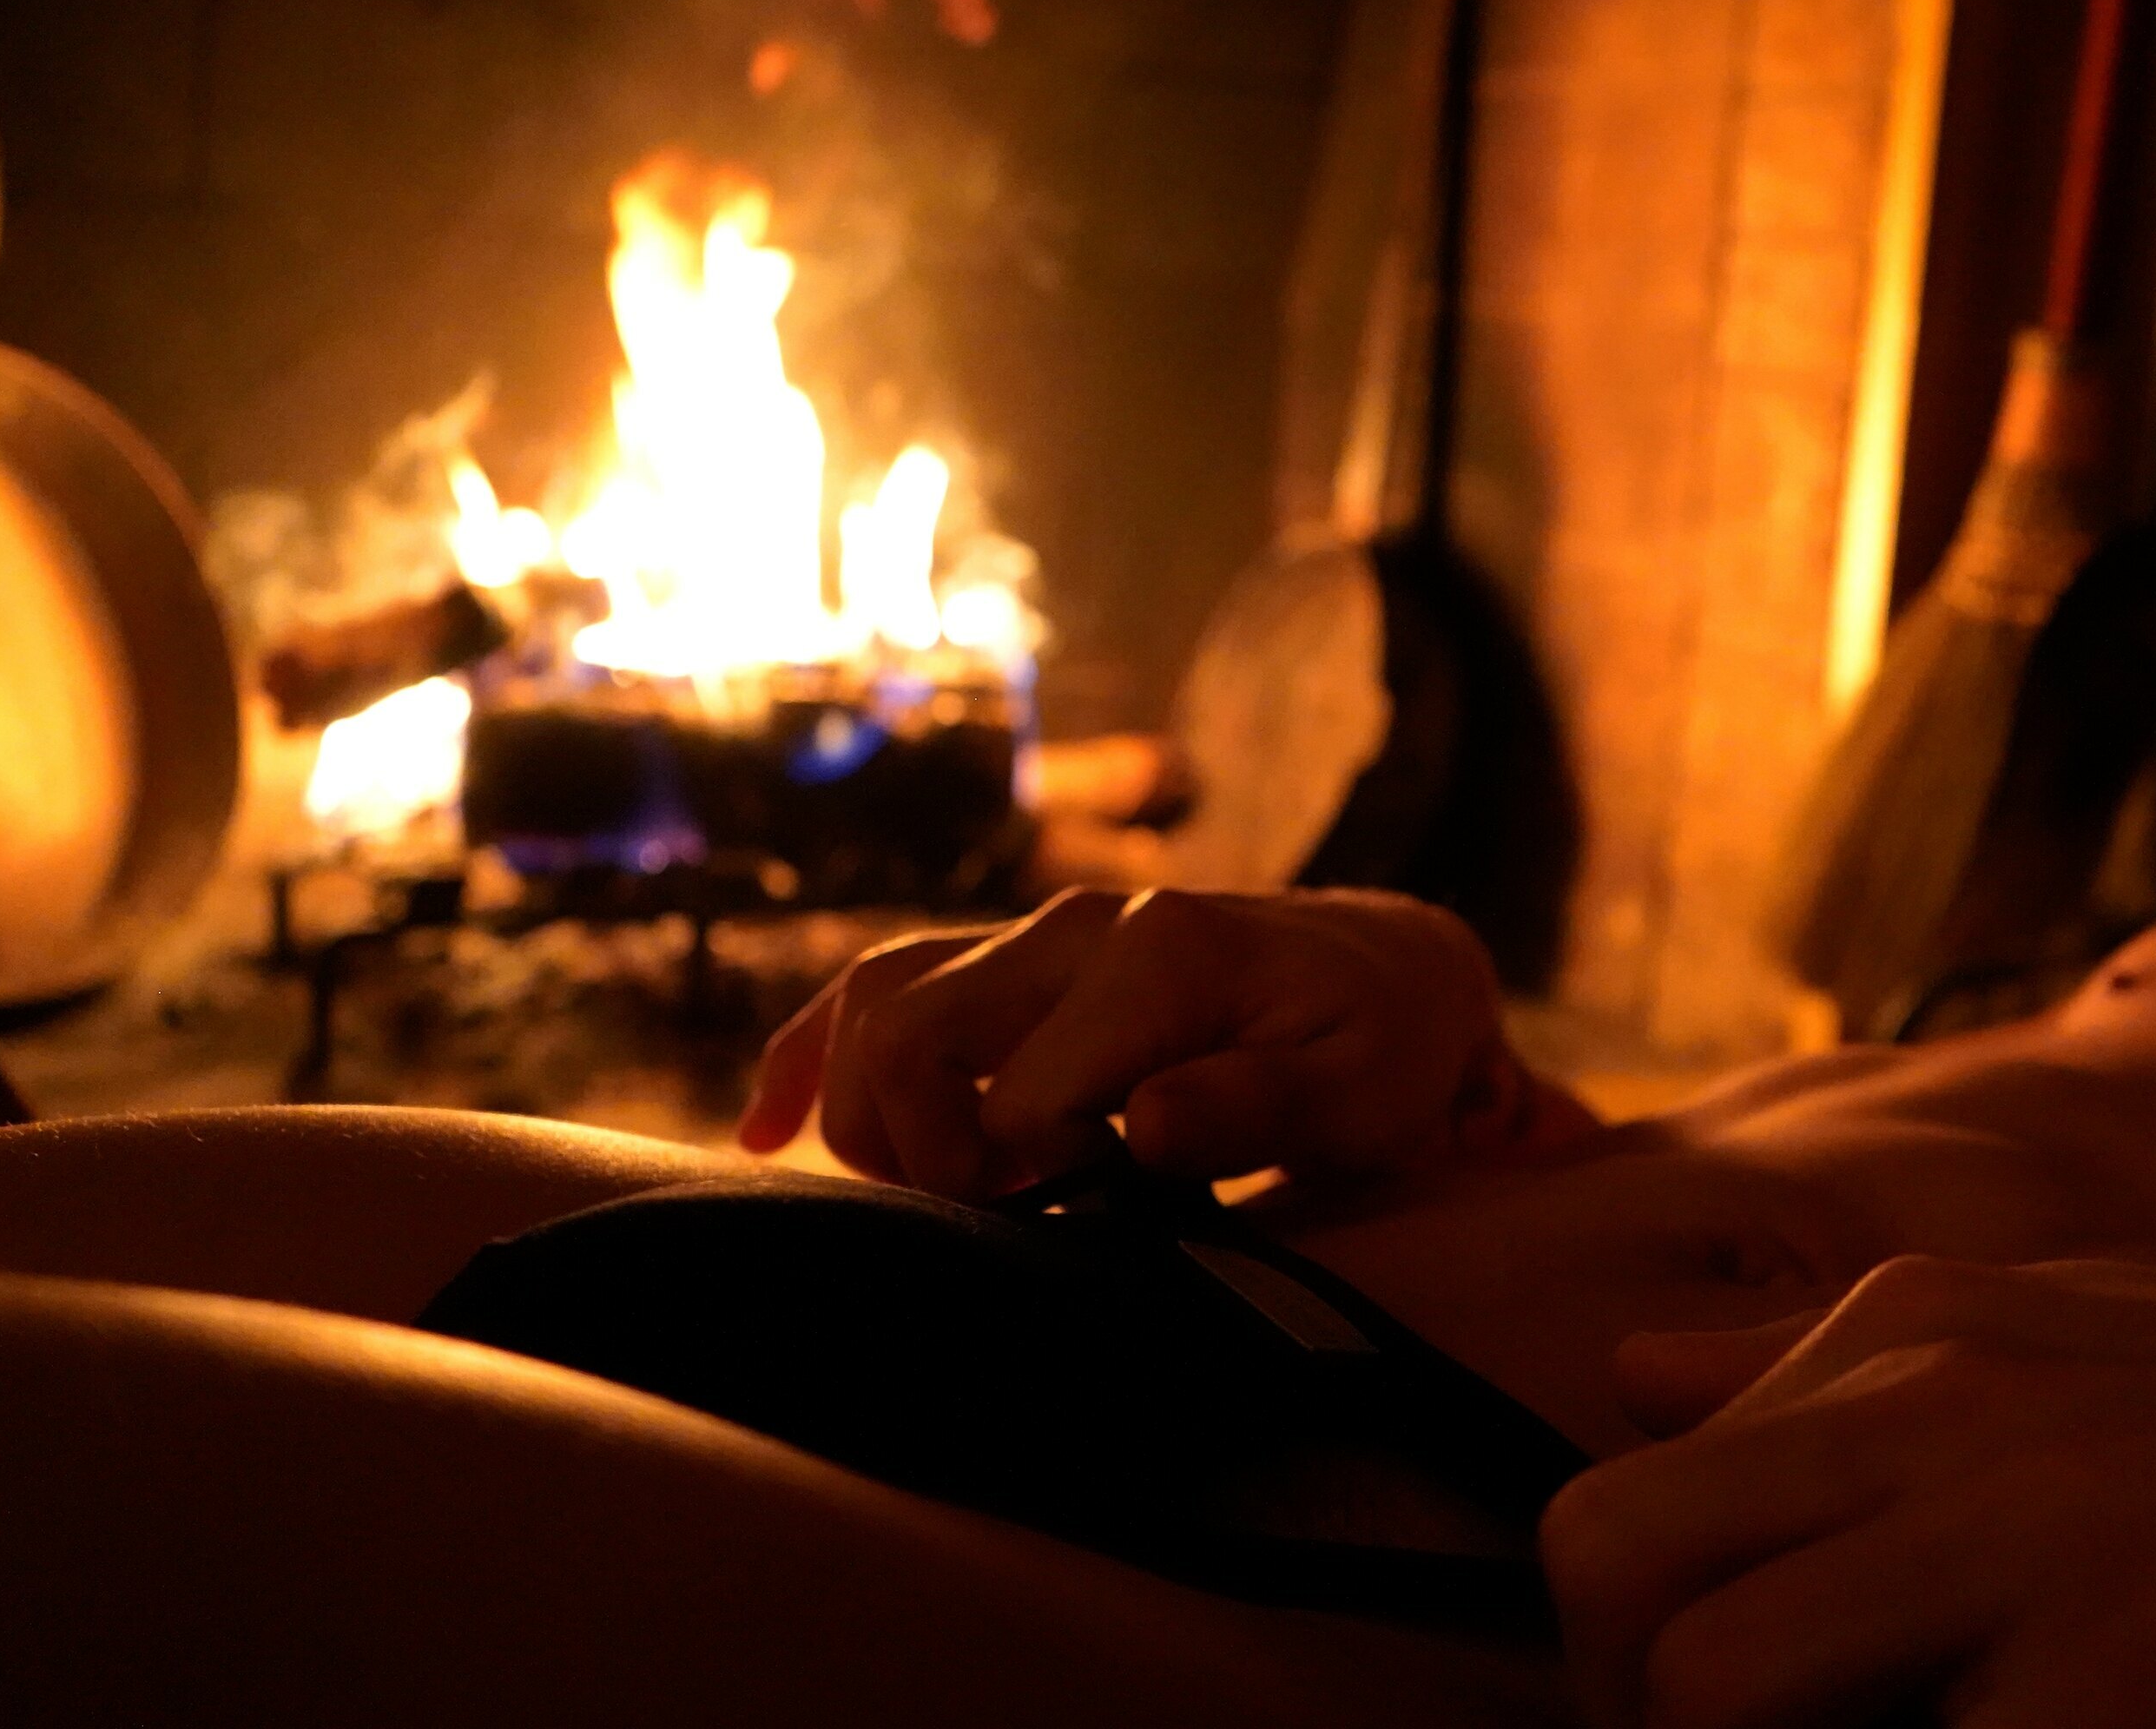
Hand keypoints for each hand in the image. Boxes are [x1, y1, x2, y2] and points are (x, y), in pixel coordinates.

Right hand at [737, 887, 1590, 1196]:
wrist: (1390, 968)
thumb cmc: (1378, 1046)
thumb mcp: (1360, 1091)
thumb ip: (1255, 1106)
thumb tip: (1140, 1127)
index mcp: (1157, 956)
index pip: (1017, 1099)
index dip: (1026, 1188)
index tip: (1083, 1231)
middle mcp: (1075, 926)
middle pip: (909, 1034)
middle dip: (917, 1153)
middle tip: (995, 1224)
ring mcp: (1032, 933)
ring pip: (879, 1005)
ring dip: (867, 1115)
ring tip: (928, 1199)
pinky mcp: (1006, 955)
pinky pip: (878, 985)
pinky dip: (813, 1055)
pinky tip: (765, 1132)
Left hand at [1545, 1256, 2155, 1728]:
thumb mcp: (2057, 1343)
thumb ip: (1829, 1359)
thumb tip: (1634, 1371)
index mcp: (1910, 1345)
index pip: (1615, 1513)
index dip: (1617, 1662)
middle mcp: (1939, 1416)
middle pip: (1613, 1579)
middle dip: (1638, 1716)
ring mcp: (2029, 1544)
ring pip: (1710, 1691)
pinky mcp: (2123, 1681)